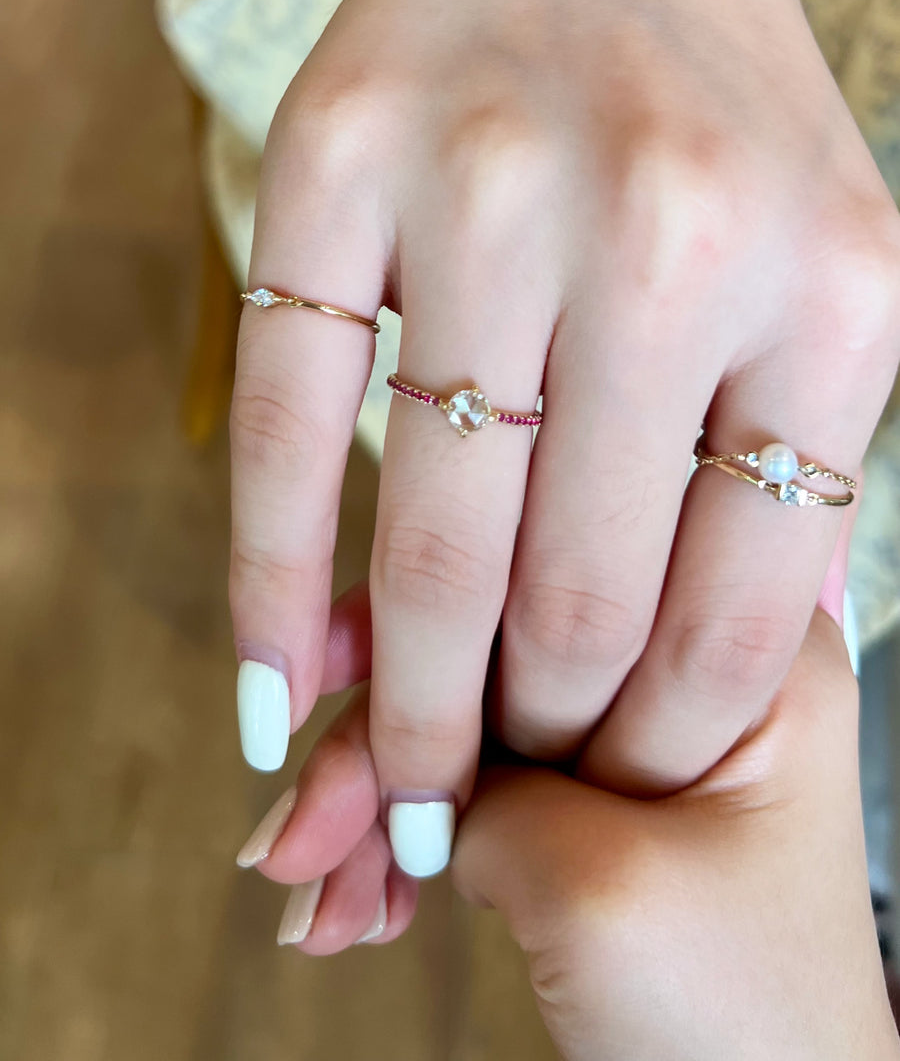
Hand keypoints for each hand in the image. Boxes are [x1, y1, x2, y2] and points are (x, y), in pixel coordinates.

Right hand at [229, 0, 899, 873]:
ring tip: (402, 777)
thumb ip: (781, 455)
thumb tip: (691, 684)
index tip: (615, 786)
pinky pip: (282, 424)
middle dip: (536, 736)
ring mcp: (487, 187)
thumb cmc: (703, 103)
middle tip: (501, 787)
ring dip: (408, 698)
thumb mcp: (816, 254)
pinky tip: (276, 677)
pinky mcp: (333, 163)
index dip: (668, 739)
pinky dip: (268, 577)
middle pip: (578, 591)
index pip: (745, 604)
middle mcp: (670, 232)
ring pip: (428, 530)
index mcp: (835, 280)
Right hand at [237, 562, 896, 1059]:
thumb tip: (382, 750)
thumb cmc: (749, 1033)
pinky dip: (403, 851)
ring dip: (374, 816)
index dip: (415, 634)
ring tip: (319, 908)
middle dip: (378, 753)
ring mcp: (639, 742)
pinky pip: (474, 792)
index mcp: (744, 650)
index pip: (546, 580)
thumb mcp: (600, 889)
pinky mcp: (596, 807)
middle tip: (299, 840)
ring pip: (464, 726)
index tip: (316, 685)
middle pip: (487, 657)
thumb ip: (485, 792)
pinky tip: (352, 907)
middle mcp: (689, 670)